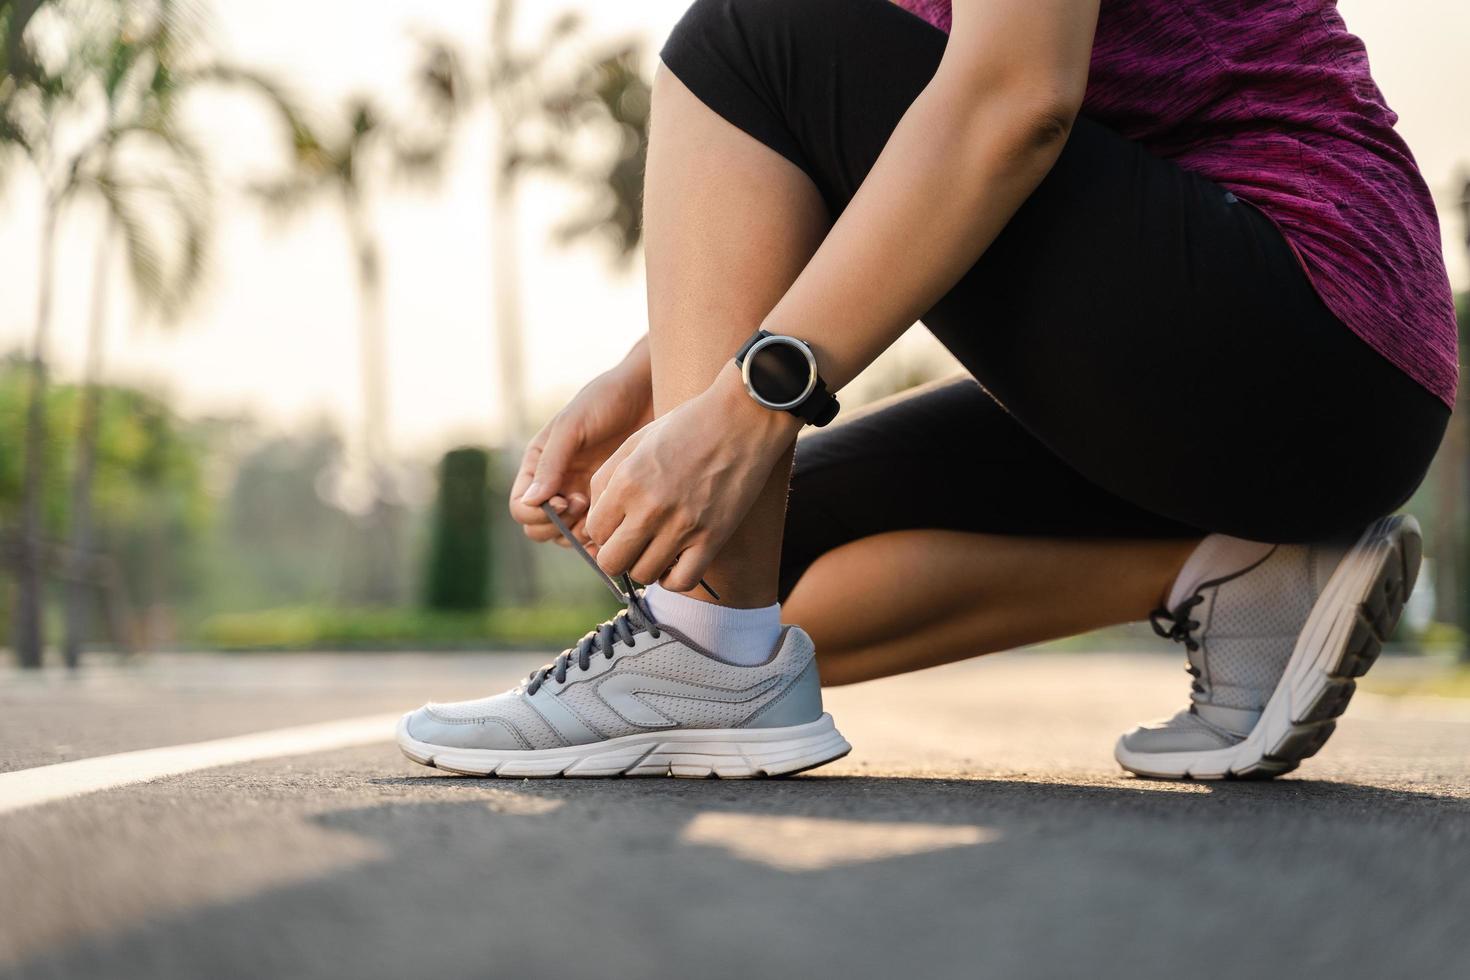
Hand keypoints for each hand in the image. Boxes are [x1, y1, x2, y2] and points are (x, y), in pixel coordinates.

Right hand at [511, 344, 652, 545]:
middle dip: (558, 526)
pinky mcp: (608, 503)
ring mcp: (581, 496)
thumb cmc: (606, 400)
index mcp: (538, 465)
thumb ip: (551, 463)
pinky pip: (595, 533)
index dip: (537, 514)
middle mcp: (556, 485)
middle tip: (584, 505)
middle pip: (539, 529)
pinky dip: (601, 536)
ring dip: (580, 535)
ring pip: (566, 537)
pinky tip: (618, 522)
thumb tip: (530, 501)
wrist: (647, 392)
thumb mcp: (573, 425)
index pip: (521, 507)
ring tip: (604, 511)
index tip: (564, 502)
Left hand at [584, 363, 798, 590]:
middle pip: (611, 562)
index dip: (602, 531)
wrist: (744, 418)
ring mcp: (683, 526)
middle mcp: (650, 508)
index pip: (594, 531)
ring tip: (655, 549)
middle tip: (631, 543)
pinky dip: (674, 579)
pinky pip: (682, 581)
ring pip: (644, 575)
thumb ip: (608, 478)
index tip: (617, 524)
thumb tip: (596, 515)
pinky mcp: (713, 538)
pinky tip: (676, 562)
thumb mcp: (637, 440)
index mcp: (626, 481)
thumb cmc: (689, 424)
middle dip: (616, 555)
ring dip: (645, 566)